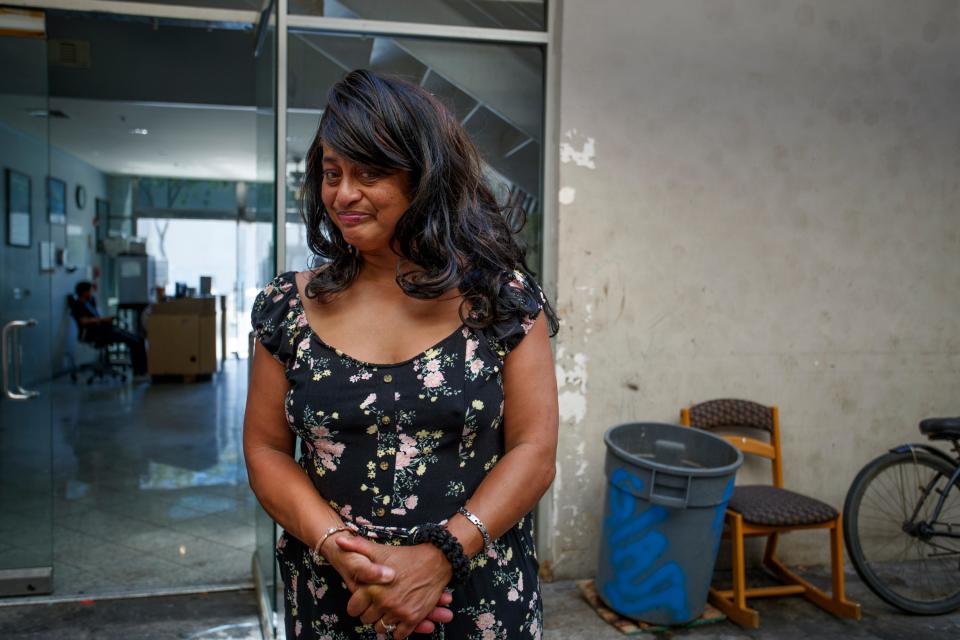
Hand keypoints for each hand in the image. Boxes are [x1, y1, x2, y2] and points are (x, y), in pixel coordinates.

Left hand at [336, 535, 453, 637]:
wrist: (436, 561)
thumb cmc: (407, 556)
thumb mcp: (381, 550)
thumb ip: (358, 547)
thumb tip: (339, 542)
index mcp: (373, 587)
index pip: (353, 608)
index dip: (357, 605)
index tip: (363, 601)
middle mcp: (384, 602)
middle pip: (366, 620)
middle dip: (370, 613)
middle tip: (376, 606)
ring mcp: (399, 612)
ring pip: (381, 628)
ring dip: (383, 622)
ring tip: (387, 612)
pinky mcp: (413, 618)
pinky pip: (399, 635)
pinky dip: (398, 630)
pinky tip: (399, 620)